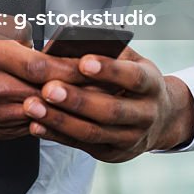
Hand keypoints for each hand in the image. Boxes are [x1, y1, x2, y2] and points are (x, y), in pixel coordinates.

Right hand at [0, 16, 86, 139]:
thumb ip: (12, 28)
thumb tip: (40, 37)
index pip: (41, 66)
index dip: (70, 68)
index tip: (94, 64)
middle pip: (46, 92)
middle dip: (78, 89)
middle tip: (106, 84)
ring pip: (42, 113)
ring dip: (66, 108)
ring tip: (93, 100)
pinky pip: (29, 127)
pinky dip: (48, 119)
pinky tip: (64, 113)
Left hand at [21, 46, 193, 160]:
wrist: (160, 118)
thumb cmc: (135, 80)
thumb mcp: (131, 60)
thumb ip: (109, 50)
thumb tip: (73, 40)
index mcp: (151, 85)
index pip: (133, 78)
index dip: (109, 70)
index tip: (84, 62)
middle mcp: (145, 115)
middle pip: (110, 110)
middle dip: (77, 100)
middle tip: (48, 88)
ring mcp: (130, 138)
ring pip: (92, 132)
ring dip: (59, 120)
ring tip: (33, 106)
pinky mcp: (112, 153)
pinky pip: (82, 145)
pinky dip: (57, 135)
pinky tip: (36, 125)